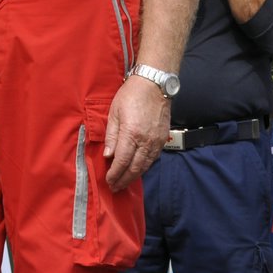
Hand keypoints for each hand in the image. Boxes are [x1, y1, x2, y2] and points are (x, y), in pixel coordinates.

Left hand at [103, 74, 170, 190]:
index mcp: (131, 134)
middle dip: (124, 180)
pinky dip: (144, 167)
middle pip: (135, 168)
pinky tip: (137, 170)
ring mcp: (156, 141)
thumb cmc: (130, 96)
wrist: (154, 85)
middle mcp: (146, 141)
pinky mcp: (163, 139)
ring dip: (134, 176)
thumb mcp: (114, 113)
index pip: (122, 162)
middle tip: (115, 187)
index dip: (114, 174)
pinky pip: (153, 159)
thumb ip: (111, 136)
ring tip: (124, 182)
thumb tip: (108, 155)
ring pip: (145, 166)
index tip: (108, 181)